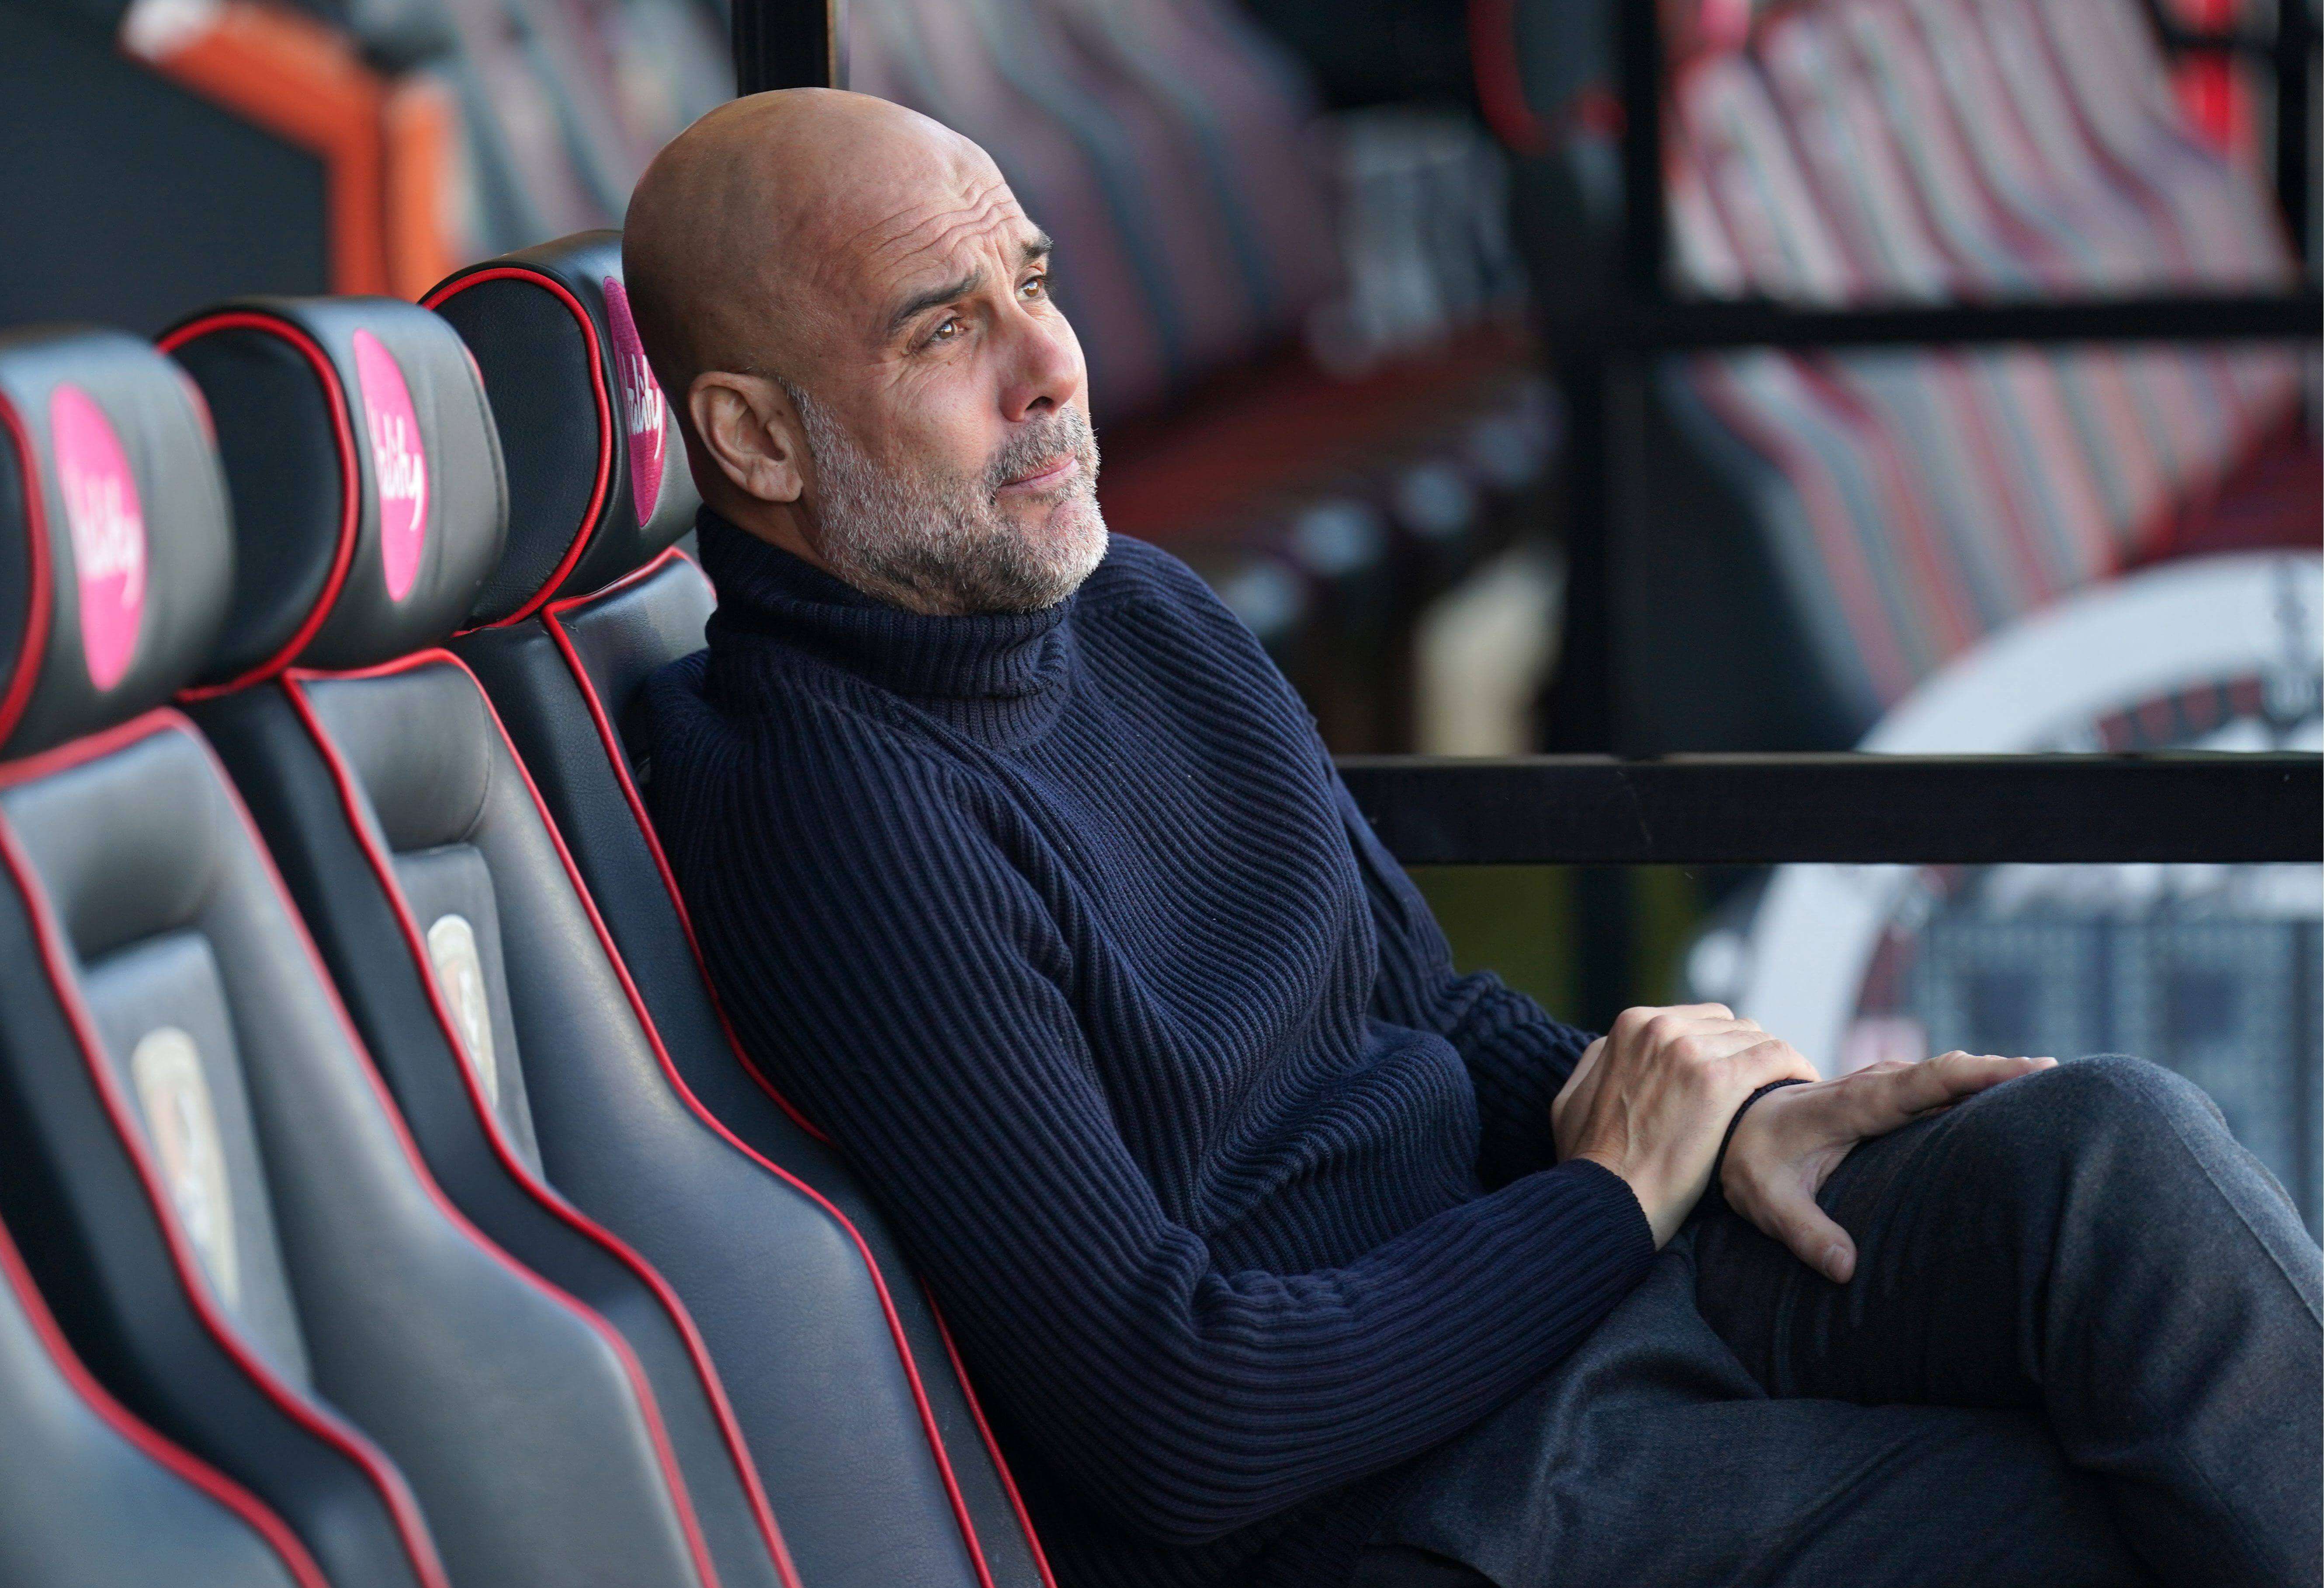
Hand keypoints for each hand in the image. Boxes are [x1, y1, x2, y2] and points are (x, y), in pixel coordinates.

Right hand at [1553, 1005, 1817, 1247]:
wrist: (1606, 1199)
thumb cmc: (1589, 1161)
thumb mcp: (1572, 1098)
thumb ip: (1598, 1062)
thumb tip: (1614, 1048)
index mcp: (1630, 1025)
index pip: (1700, 1020)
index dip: (1723, 1051)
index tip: (1737, 1078)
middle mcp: (1660, 1027)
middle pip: (1731, 1026)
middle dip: (1748, 1056)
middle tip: (1763, 1091)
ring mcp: (1688, 1050)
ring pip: (1756, 1039)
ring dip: (1773, 1066)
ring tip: (1785, 1096)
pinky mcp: (1717, 1079)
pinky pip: (1775, 1057)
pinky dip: (1795, 1068)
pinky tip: (1804, 1088)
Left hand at [1720, 1051, 2058, 1283]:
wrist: (1735, 1123)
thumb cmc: (1752, 1161)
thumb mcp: (1766, 1201)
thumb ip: (1804, 1232)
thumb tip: (1847, 1271)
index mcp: (1852, 1103)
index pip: (1923, 1082)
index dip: (1977, 1074)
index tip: (2029, 1068)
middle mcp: (1875, 1087)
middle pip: (1950, 1073)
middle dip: (2004, 1073)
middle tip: (2065, 1078)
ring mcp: (1885, 1089)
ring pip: (1949, 1077)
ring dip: (1997, 1078)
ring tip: (2058, 1086)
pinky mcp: (1891, 1099)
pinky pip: (1939, 1088)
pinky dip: (1977, 1088)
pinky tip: (2017, 1100)